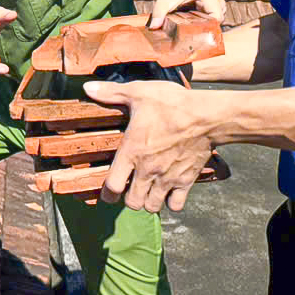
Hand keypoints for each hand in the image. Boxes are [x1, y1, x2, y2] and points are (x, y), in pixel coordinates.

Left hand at [83, 79, 213, 212]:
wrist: (207, 116)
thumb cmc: (172, 103)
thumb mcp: (139, 92)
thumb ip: (111, 93)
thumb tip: (88, 88)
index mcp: (132, 151)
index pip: (113, 186)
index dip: (107, 194)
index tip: (108, 192)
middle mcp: (148, 170)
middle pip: (132, 202)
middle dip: (129, 198)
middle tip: (131, 188)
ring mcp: (167, 178)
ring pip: (152, 206)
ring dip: (148, 202)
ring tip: (148, 190)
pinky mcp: (186, 181)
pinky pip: (176, 205)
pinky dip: (171, 202)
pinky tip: (169, 191)